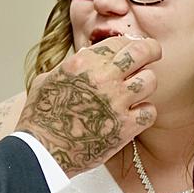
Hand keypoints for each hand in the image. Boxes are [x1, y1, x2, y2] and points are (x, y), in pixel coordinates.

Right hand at [15, 36, 160, 177]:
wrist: (41, 150)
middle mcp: (103, 78)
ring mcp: (117, 103)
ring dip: (144, 85)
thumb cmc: (40, 116)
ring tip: (137, 92)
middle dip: (151, 51)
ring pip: (150, 81)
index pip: (120, 41)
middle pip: (143, 52)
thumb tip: (87, 56)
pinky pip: (149, 112)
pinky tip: (134, 115)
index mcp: (84, 63)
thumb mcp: (48, 79)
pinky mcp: (125, 127)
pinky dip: (144, 113)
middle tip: (153, 54)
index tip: (132, 48)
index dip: (129, 43)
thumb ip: (71, 65)